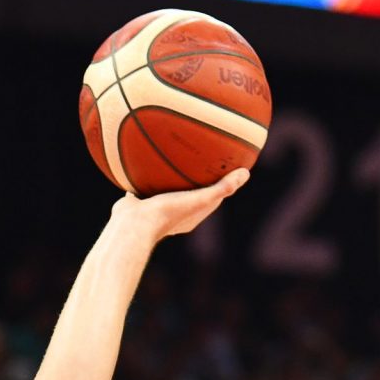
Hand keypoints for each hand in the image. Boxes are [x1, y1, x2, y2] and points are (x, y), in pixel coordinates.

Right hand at [111, 166, 250, 240]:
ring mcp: (156, 208)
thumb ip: (223, 187)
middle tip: (202, 157)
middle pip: (190, 192)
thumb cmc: (168, 213)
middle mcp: (175, 213)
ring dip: (170, 175)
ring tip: (175, 154)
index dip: (219, 185)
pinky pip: (145, 184)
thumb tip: (246, 172)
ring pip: (166, 188)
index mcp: (192, 215)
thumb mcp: (201, 198)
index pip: (211, 198)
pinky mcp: (139, 202)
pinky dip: (148, 172)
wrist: (133, 224)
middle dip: (196, 178)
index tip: (226, 168)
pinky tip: (146, 154)